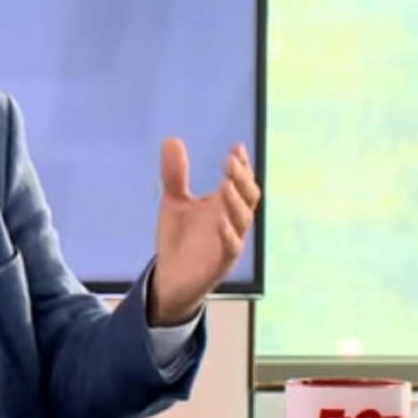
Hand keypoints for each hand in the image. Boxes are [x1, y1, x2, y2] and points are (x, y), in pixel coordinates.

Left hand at [148, 138, 259, 325]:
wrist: (169, 278)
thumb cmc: (178, 239)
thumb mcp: (173, 202)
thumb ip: (175, 175)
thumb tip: (172, 139)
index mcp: (223, 206)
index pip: (240, 182)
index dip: (241, 166)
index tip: (236, 148)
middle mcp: (231, 222)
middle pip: (248, 198)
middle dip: (242, 179)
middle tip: (231, 161)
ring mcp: (229, 243)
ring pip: (243, 221)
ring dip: (236, 203)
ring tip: (227, 185)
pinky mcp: (219, 264)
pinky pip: (231, 249)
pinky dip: (228, 236)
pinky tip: (220, 223)